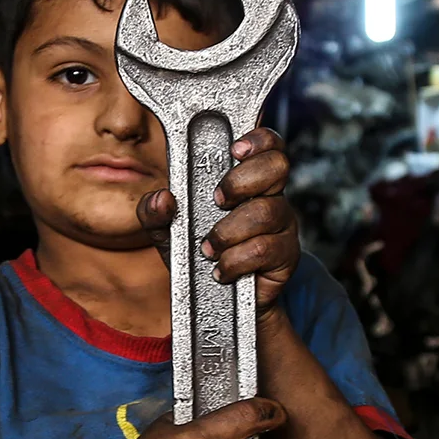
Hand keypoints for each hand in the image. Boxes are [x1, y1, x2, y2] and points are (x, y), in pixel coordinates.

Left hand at [135, 127, 298, 308]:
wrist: (216, 298)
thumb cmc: (194, 254)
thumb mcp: (165, 230)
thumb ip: (153, 211)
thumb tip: (161, 198)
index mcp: (244, 180)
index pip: (267, 144)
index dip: (259, 140)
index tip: (235, 151)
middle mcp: (268, 196)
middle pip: (277, 166)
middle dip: (241, 181)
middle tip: (217, 201)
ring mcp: (282, 224)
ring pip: (267, 211)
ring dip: (229, 231)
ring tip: (210, 247)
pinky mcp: (286, 255)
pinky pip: (265, 249)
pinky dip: (235, 260)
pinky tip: (222, 268)